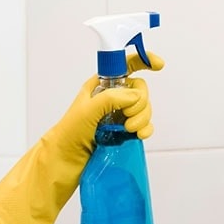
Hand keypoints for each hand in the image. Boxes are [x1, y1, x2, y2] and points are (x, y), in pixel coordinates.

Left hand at [0, 52, 163, 223]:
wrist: (64, 162)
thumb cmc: (69, 134)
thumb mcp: (87, 111)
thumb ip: (112, 99)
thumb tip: (135, 98)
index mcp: (100, 85)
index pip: (125, 65)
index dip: (143, 60)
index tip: (158, 66)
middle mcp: (111, 98)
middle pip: (140, 90)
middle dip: (140, 103)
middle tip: (127, 118)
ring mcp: (118, 116)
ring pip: (143, 109)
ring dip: (142, 118)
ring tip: (129, 131)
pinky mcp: (123, 133)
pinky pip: (144, 126)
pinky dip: (145, 129)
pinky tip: (139, 136)